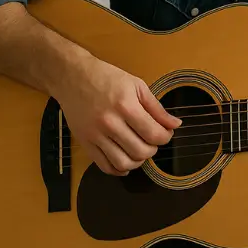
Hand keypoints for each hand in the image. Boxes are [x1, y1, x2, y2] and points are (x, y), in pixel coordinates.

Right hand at [51, 54, 182, 175]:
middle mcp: (110, 123)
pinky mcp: (85, 143)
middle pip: (140, 151)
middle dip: (153, 149)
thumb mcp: (137, 85)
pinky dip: (118, 170)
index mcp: (126, 106)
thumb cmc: (106, 77)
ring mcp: (95, 135)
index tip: (166, 133)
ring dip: (137, 161)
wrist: (72, 77)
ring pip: (123, 163)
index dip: (166, 137)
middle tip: (153, 141)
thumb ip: (157, 108)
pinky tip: (125, 161)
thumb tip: (175, 124)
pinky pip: (104, 166)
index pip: (154, 134)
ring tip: (140, 150)